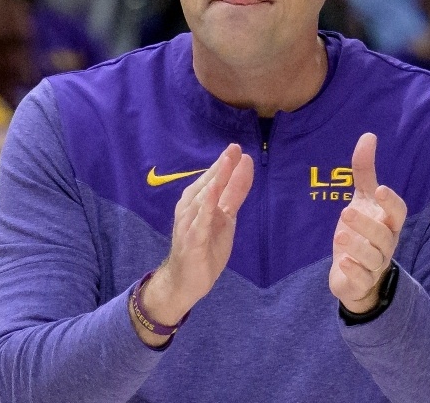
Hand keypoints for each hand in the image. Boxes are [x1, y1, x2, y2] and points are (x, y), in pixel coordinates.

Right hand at [133, 144, 252, 343]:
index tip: (238, 148)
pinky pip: (199, 223)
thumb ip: (234, 194)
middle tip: (234, 148)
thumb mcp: (225, 217)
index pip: (214, 179)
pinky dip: (206, 208)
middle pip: (208, 184)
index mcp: (198, 201)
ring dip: (214, 181)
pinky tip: (213, 196)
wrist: (185, 281)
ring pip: (202, 199)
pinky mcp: (191, 242)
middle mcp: (190, 209)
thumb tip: (245, 168)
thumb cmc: (205, 246)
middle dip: (221, 167)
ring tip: (225, 164)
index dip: (225, 164)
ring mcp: (189, 224)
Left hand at [329, 133, 406, 313]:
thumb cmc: (363, 232)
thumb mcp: (361, 200)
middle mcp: (386, 244)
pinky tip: (342, 262)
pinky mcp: (360, 281)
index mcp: (388, 223)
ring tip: (340, 235)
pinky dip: (354, 271)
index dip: (391, 202)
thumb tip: (368, 135)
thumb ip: (364, 171)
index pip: (398, 213)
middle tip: (346, 212)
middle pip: (383, 235)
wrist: (356, 274)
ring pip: (372, 258)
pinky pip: (362, 278)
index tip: (380, 189)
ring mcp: (374, 265)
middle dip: (367, 225)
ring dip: (358, 248)